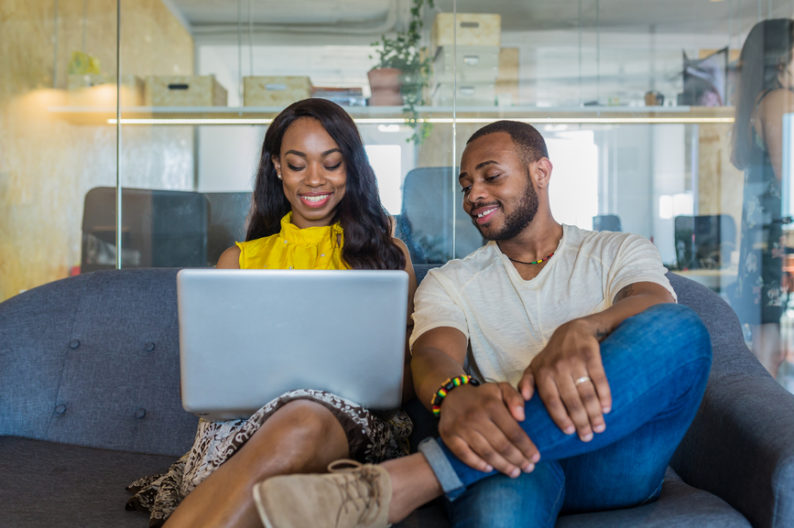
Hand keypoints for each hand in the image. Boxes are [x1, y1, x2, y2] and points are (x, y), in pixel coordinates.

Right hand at [437, 382, 539, 476]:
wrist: (451, 395)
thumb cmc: (482, 396)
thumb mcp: (501, 389)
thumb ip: (515, 398)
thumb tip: (522, 417)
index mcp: (491, 404)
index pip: (513, 431)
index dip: (526, 447)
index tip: (536, 457)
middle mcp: (475, 416)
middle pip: (502, 445)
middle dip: (518, 459)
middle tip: (528, 468)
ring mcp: (461, 427)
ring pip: (486, 453)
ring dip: (502, 466)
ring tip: (514, 472)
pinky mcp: (449, 436)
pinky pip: (465, 455)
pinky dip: (478, 464)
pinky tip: (489, 469)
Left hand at [517, 318, 611, 441]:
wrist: (573, 330)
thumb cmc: (552, 355)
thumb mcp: (534, 366)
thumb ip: (527, 382)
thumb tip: (524, 399)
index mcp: (543, 373)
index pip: (551, 401)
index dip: (560, 417)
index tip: (569, 432)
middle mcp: (558, 367)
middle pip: (571, 400)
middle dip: (580, 421)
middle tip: (588, 436)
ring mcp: (575, 361)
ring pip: (586, 393)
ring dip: (594, 413)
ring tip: (599, 428)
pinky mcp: (591, 355)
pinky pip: (599, 380)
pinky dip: (604, 395)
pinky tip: (607, 408)